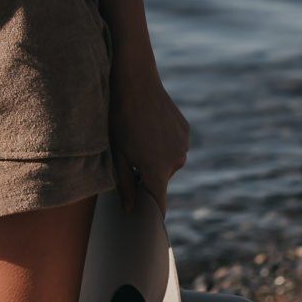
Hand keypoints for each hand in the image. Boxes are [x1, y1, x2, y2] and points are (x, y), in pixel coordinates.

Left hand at [105, 55, 189, 214]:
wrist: (135, 82)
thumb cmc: (119, 120)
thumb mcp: (117, 154)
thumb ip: (125, 185)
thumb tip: (129, 210)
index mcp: (157, 171)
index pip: (159, 204)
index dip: (151, 213)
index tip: (144, 220)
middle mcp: (176, 162)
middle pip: (160, 180)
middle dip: (146, 175)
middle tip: (128, 156)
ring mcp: (183, 145)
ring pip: (167, 162)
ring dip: (155, 158)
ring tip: (138, 137)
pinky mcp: (185, 131)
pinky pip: (173, 146)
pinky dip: (163, 143)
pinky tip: (149, 126)